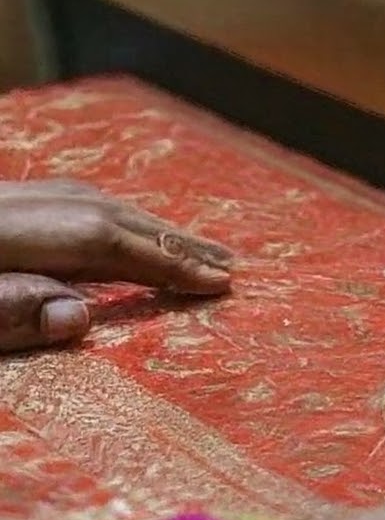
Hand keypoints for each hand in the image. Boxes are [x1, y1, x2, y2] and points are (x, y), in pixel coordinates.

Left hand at [0, 180, 232, 350]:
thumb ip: (11, 312)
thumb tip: (79, 318)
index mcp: (8, 233)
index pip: (103, 242)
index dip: (165, 262)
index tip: (218, 283)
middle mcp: (16, 206)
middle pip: (107, 216)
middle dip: (173, 240)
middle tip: (228, 263)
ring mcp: (10, 202)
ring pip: (91, 205)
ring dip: (149, 228)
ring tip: (195, 249)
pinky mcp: (4, 206)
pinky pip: (72, 206)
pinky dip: (115, 222)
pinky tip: (128, 233)